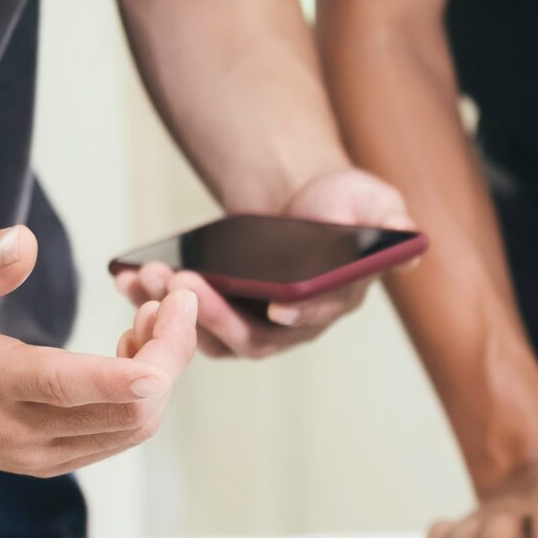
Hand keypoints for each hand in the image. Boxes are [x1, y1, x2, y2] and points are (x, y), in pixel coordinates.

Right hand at [0, 226, 198, 475]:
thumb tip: (26, 242)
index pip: (63, 387)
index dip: (120, 377)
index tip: (163, 362)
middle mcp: (17, 431)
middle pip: (124, 411)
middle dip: (169, 353)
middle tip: (174, 296)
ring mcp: (35, 454)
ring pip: (132, 427)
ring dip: (161, 372)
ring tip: (153, 315)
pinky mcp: (47, 459)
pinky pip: (118, 434)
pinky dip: (142, 394)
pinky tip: (133, 348)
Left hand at [112, 169, 411, 359]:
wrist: (299, 199)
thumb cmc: (339, 200)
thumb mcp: (375, 201)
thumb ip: (393, 223)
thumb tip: (412, 248)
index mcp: (331, 304)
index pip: (312, 318)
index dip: (296, 314)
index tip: (276, 301)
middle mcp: (290, 327)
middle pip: (251, 337)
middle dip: (214, 314)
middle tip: (183, 282)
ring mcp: (249, 325)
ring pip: (209, 335)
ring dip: (174, 313)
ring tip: (148, 276)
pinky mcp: (214, 316)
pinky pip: (180, 322)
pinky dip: (148, 305)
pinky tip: (124, 276)